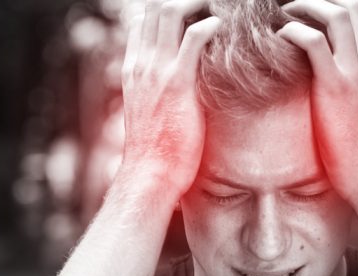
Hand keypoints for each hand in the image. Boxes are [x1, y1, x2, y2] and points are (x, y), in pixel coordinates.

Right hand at [120, 0, 220, 195]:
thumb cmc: (155, 152)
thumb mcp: (150, 114)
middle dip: (185, 1)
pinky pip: (193, 38)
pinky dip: (210, 25)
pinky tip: (223, 26)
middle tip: (210, 5)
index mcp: (134, 69)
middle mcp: (141, 63)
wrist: (149, 176)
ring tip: (220, 7)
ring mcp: (157, 71)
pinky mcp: (178, 83)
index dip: (168, 9)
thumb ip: (158, 94)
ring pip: (170, 12)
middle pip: (155, 7)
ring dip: (197, 4)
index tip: (194, 12)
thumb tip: (176, 92)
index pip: (143, 19)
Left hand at [278, 0, 357, 206]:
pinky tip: (279, 39)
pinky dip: (294, 31)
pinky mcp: (336, 86)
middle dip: (322, 1)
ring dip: (307, 7)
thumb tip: (343, 107)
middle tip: (294, 8)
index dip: (342, 13)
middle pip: (354, 8)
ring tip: (283, 15)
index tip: (316, 20)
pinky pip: (314, 41)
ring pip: (337, 14)